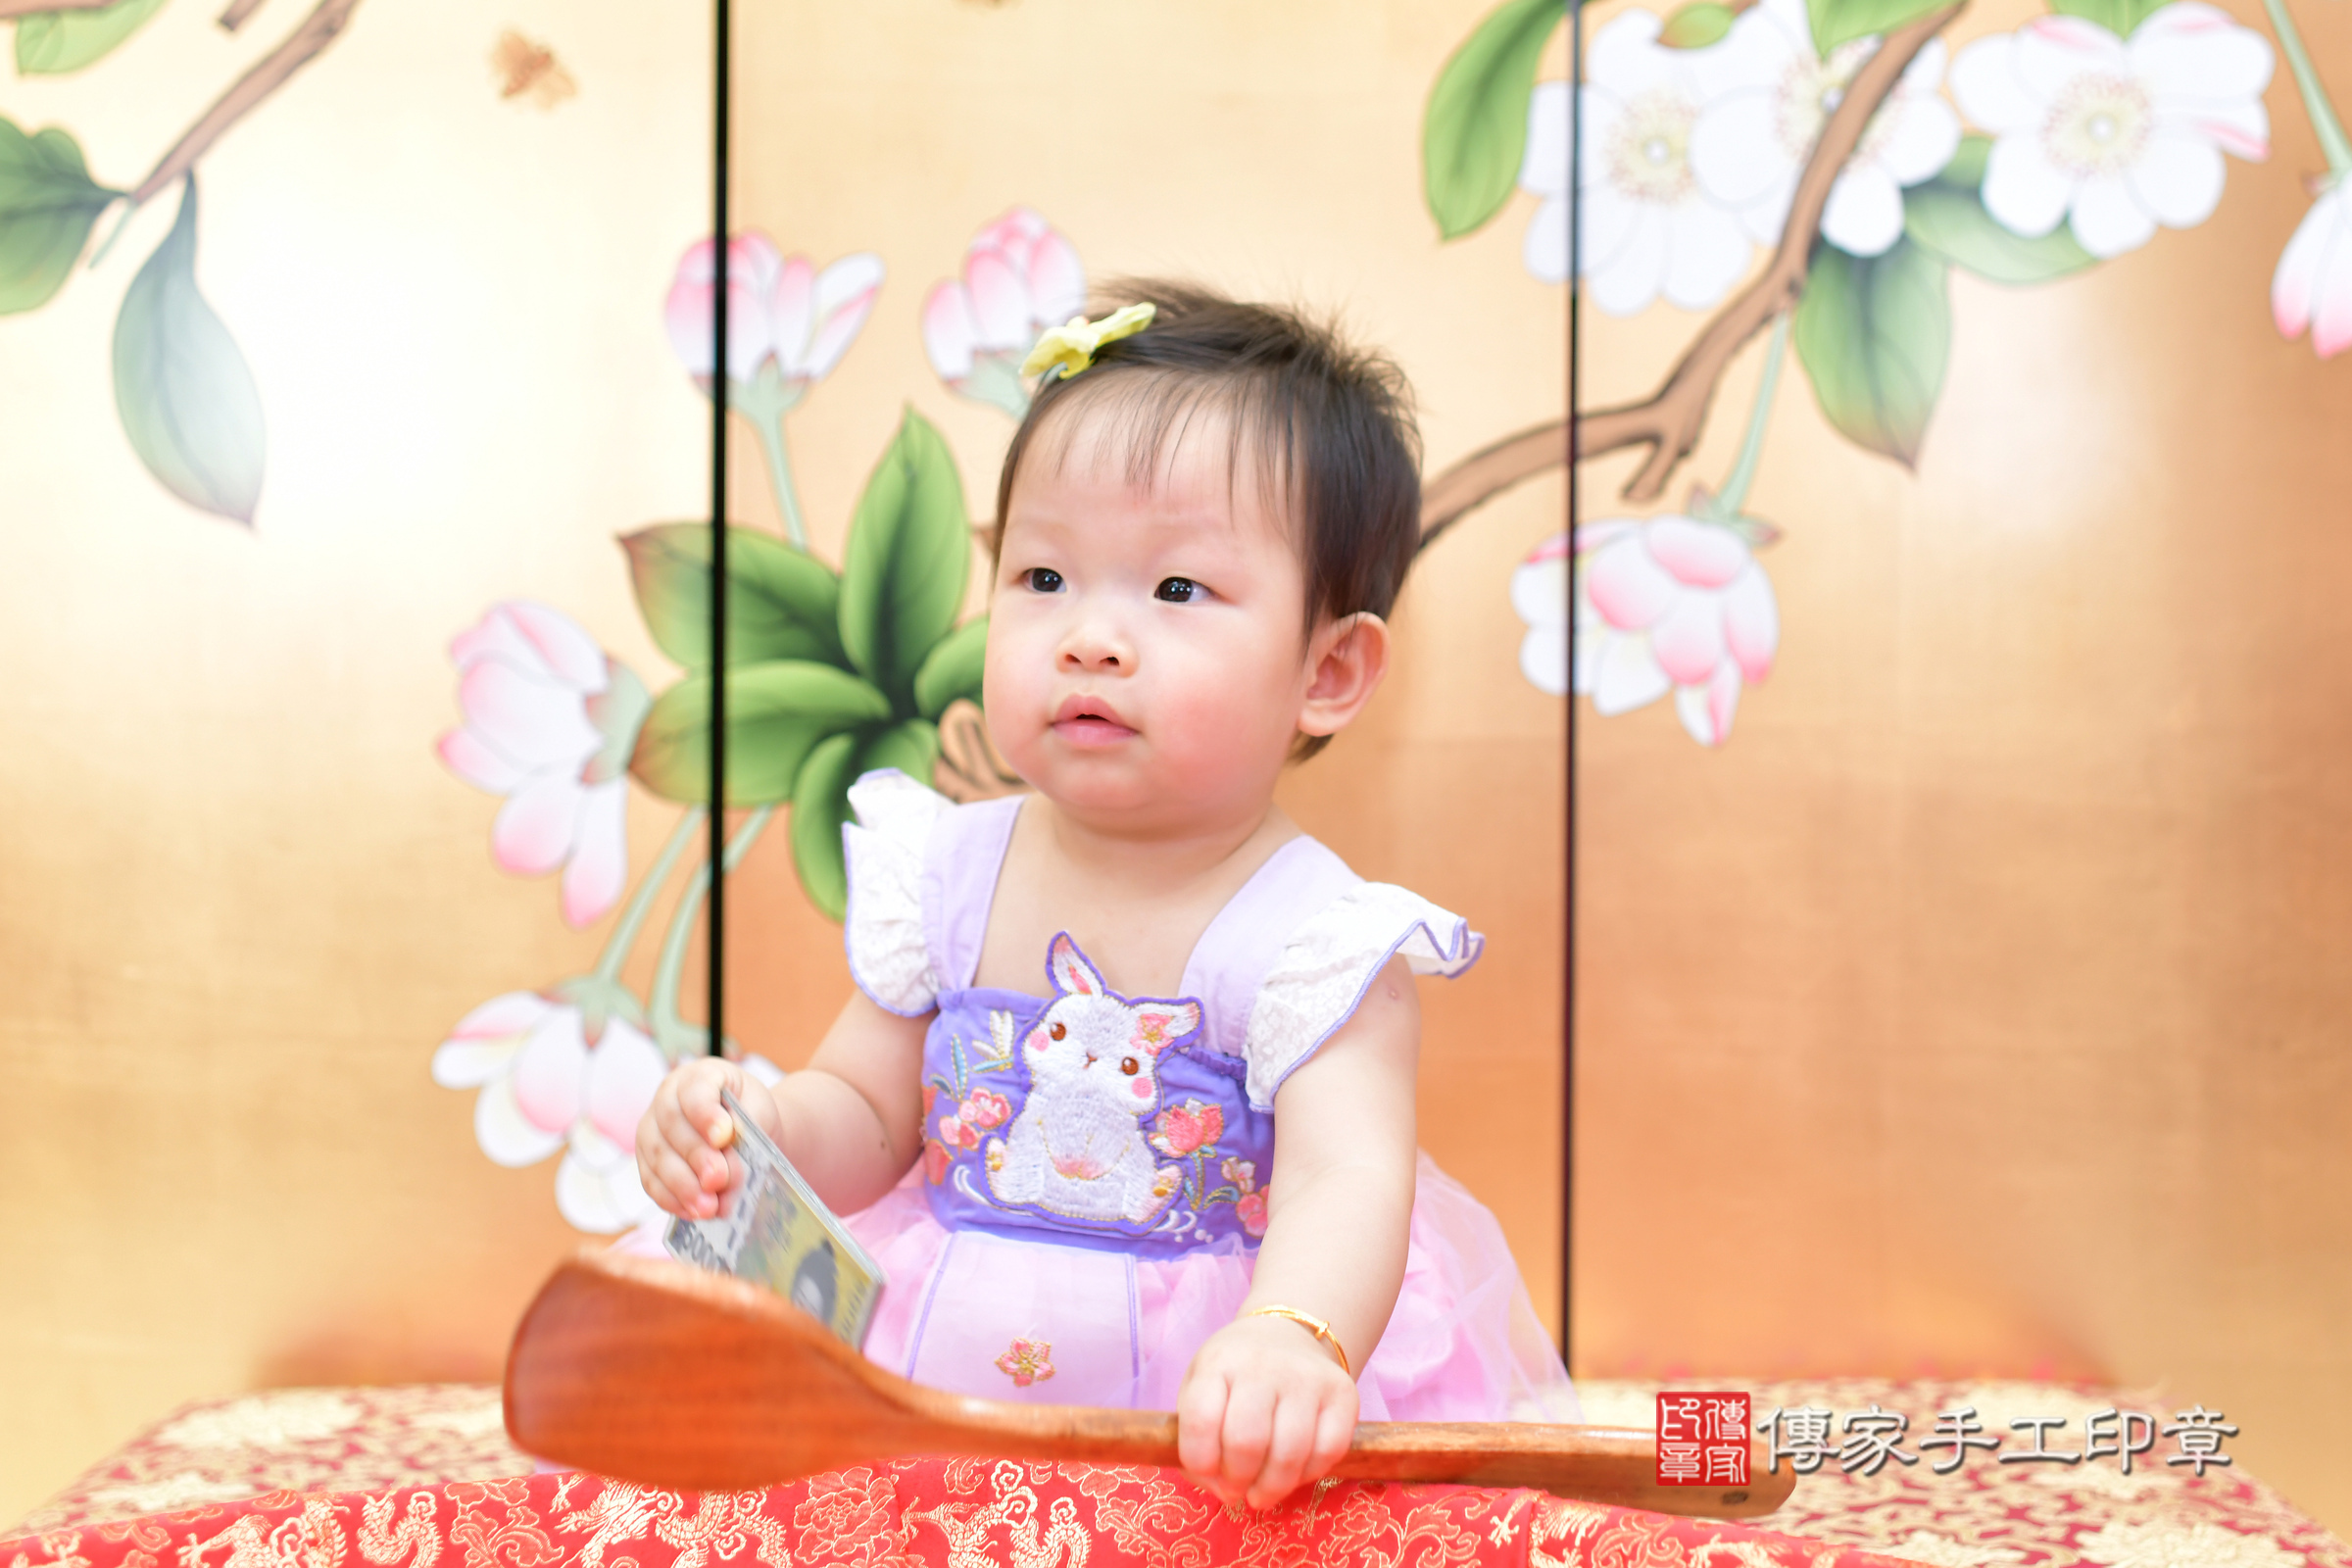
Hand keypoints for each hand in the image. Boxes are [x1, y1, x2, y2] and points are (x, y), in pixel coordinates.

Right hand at [635, 1057, 780, 1218]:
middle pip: (672, 1127)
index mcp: (697, 1076)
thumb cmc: (750, 1114)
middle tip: (718, 1180)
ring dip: (682, 1185)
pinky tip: (692, 1212)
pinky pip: (651, 1181)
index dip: (706, 1115)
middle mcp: (666, 1098)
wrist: (745, 1129)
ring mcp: (651, 1129)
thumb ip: (744, 1130)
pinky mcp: (647, 1160)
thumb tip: (727, 1163)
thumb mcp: (758, 1111)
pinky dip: (671, 1199)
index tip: (723, 1136)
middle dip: (696, 1157)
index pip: (695, 1091)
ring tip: (708, 1207)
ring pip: (658, 1157)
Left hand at [1175, 1312, 1357, 1509]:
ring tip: (1262, 1492)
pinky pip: (1329, 1452)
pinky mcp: (1343, 1392)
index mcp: (1217, 1362)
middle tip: (1237, 1488)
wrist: (1284, 1336)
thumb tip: (1226, 1492)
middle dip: (1237, 1481)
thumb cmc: (1233, 1376)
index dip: (1199, 1462)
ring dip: (1272, 1488)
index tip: (1208, 1472)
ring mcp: (1307, 1376)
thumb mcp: (1198, 1393)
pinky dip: (1308, 1475)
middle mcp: (1262, 1364)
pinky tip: (1294, 1472)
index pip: (1200, 1421)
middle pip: (1246, 1442)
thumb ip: (1196, 1444)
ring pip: (1290, 1455)